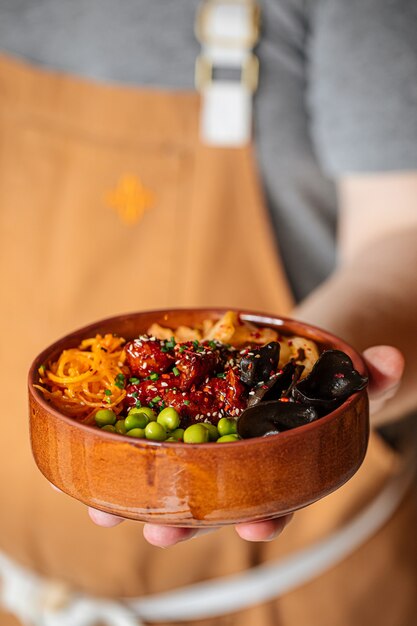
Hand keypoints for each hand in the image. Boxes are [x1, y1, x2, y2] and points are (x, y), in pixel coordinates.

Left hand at [88, 345, 403, 546]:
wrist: (296, 347)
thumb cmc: (321, 370)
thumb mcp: (347, 372)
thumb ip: (369, 374)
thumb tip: (387, 361)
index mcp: (283, 458)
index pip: (279, 494)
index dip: (270, 512)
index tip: (258, 526)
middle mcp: (242, 456)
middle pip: (214, 494)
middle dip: (188, 518)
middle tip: (161, 533)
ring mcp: (209, 435)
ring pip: (172, 470)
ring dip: (138, 489)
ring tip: (103, 508)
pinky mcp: (180, 407)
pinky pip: (149, 427)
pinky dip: (121, 440)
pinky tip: (93, 448)